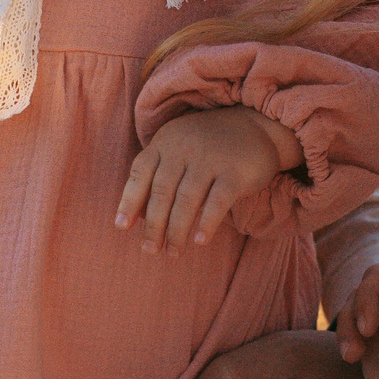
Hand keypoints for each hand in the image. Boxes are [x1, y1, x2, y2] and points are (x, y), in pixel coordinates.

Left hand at [115, 106, 301, 250]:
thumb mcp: (179, 153)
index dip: (129, 201)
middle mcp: (184, 148)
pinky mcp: (235, 172)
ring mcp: (210, 159)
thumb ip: (157, 179)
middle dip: (154, 225)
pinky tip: (199, 241)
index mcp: (165, 143)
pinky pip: (217, 201)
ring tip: (173, 253)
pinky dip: (206, 223)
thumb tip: (135, 218)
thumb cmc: (210, 147)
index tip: (121, 227)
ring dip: (177, 230)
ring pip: (186, 200)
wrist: (256, 125)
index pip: (140, 172)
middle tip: (150, 250)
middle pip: (162, 191)